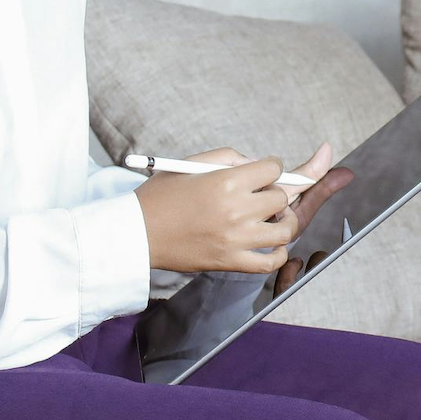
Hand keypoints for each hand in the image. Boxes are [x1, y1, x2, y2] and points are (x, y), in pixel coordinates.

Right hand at [135, 143, 351, 276]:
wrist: (135, 234)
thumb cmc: (160, 196)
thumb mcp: (190, 163)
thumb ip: (228, 157)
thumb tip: (256, 164)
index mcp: (226, 182)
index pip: (274, 169)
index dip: (271, 168)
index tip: (263, 172)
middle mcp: (236, 210)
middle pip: (281, 197)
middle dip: (274, 192)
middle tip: (261, 195)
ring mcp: (236, 239)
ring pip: (285, 230)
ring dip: (284, 221)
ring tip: (273, 218)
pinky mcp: (231, 262)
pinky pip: (271, 262)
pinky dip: (278, 253)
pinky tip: (271, 244)